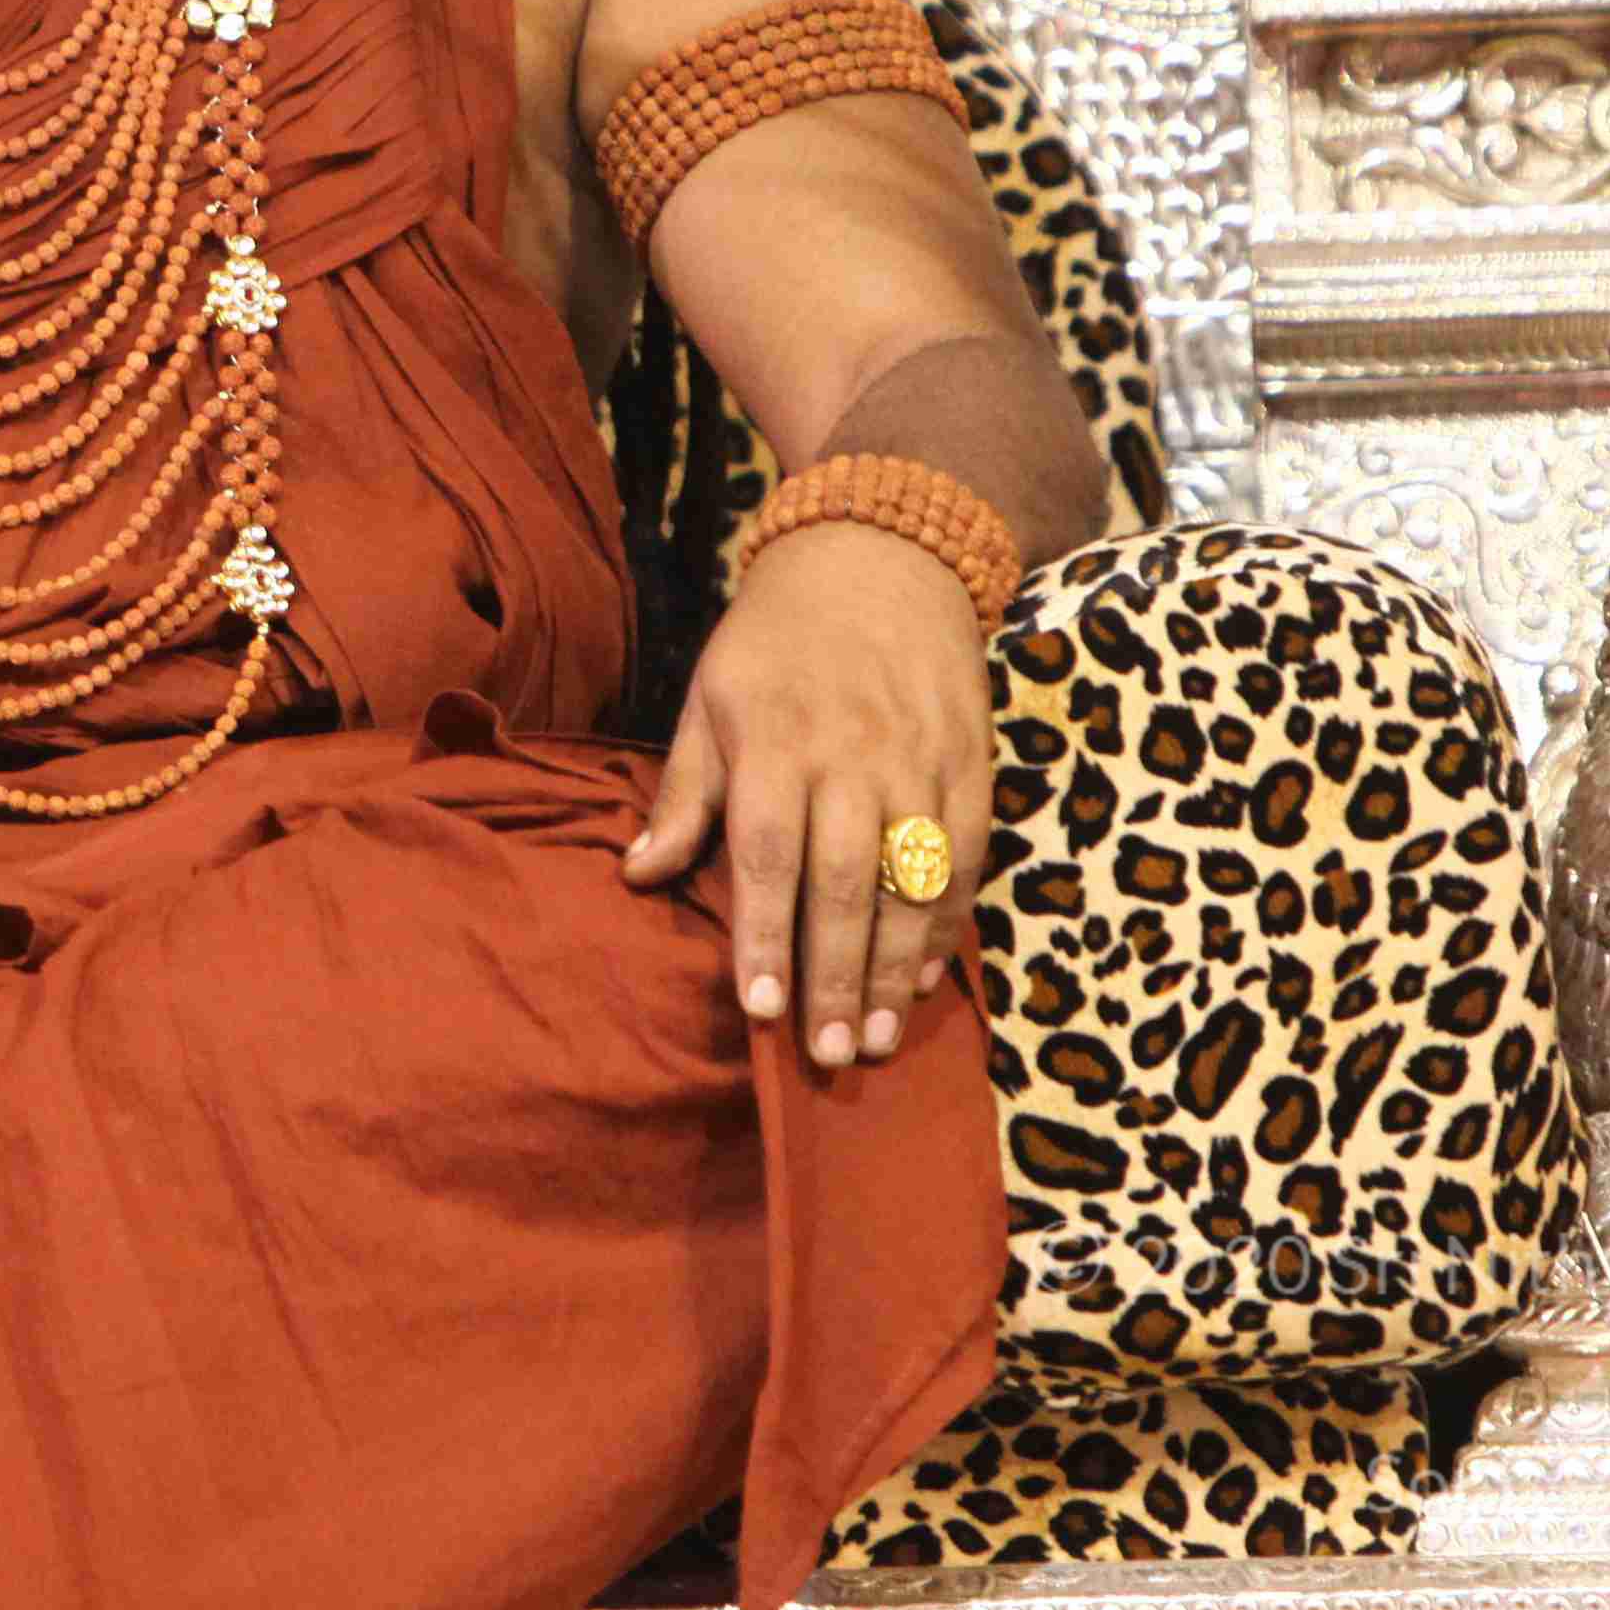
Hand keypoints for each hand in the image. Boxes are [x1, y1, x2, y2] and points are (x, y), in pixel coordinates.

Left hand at [616, 521, 990, 1072]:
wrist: (882, 556)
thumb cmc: (776, 638)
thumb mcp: (711, 696)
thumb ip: (685, 792)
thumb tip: (638, 874)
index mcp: (777, 737)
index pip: (769, 851)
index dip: (766, 934)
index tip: (760, 1008)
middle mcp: (853, 755)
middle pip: (846, 880)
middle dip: (834, 973)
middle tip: (824, 1054)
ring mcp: (921, 761)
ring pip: (911, 881)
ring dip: (893, 968)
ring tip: (873, 1039)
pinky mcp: (971, 765)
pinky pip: (963, 858)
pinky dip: (946, 924)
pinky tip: (922, 978)